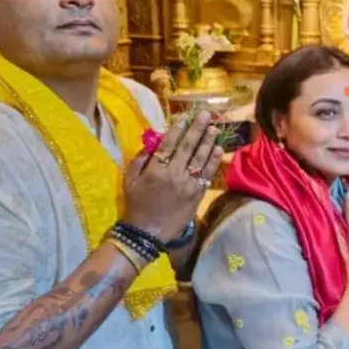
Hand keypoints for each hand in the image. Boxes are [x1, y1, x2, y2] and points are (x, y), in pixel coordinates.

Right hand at [123, 111, 223, 240]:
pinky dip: (213, 161)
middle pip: (188, 147)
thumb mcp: (129, 181)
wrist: (147, 232)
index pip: (169, 144)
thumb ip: (140, 161)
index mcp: (156, 170)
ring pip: (200, 159)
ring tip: (215, 129)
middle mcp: (174, 174)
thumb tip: (152, 143)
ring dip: (209, 142)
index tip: (184, 117)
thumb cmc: (136, 205)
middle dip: (198, 129)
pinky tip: (218, 149)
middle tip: (206, 115)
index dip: (177, 129)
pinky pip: (207, 174)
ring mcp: (188, 184)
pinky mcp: (197, 194)